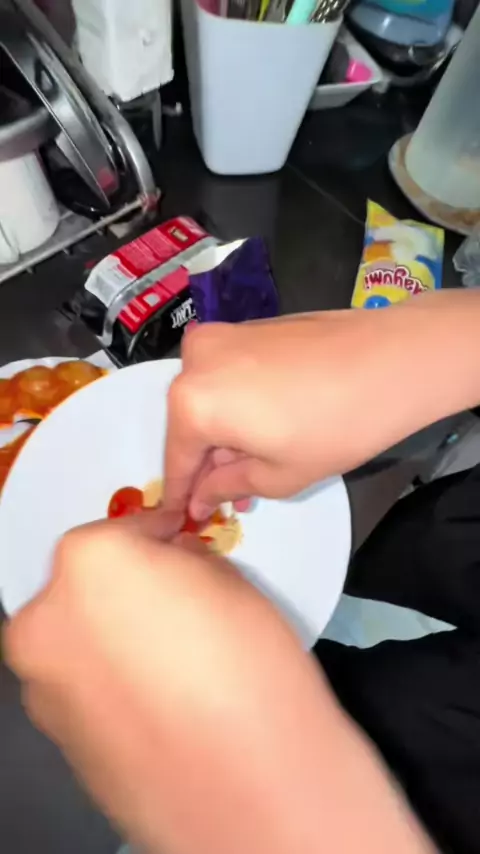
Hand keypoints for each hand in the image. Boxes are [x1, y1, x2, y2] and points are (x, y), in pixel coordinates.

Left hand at [5, 508, 435, 853]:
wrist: (252, 784)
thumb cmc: (249, 672)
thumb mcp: (228, 580)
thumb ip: (184, 560)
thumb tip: (173, 563)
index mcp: (90, 563)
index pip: (120, 529)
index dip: (156, 534)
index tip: (174, 540)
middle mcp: (50, 619)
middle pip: (86, 584)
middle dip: (127, 587)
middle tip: (175, 600)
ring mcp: (46, 682)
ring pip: (80, 637)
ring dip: (115, 635)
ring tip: (172, 654)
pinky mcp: (58, 735)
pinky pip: (83, 686)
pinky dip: (111, 680)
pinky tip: (161, 694)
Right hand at [165, 292, 479, 520]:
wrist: (392, 360)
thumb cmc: (334, 427)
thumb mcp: (277, 475)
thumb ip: (225, 486)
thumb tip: (199, 497)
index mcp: (191, 402)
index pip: (176, 460)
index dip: (179, 496)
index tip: (179, 520)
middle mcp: (195, 360)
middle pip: (190, 424)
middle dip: (208, 462)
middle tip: (230, 497)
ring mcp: (222, 335)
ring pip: (210, 397)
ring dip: (225, 433)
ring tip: (254, 466)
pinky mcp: (248, 326)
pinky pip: (228, 375)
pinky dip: (238, 403)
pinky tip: (266, 426)